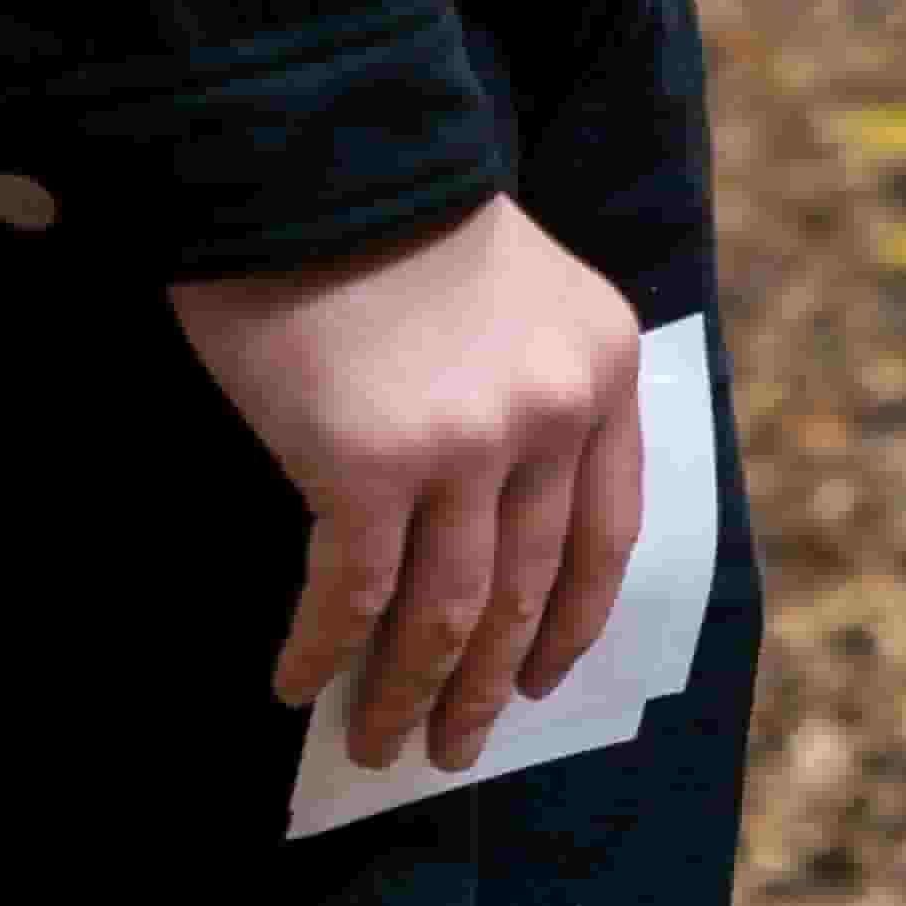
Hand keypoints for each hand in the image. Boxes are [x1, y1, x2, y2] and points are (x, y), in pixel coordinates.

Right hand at [164, 194, 647, 778]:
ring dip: (410, 692)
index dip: (574, 619)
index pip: (608, 532)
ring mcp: (467, 444)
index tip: (542, 678)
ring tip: (378, 744)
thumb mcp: (518, 295)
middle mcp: (551, 413)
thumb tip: (487, 538)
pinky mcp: (369, 465)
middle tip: (456, 746)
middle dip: (488, 682)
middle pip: (529, 589)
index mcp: (600, 369)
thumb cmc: (398, 224)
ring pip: (446, 612)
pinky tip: (298, 683)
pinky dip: (324, 650)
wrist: (317, 159)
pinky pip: (353, 594)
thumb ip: (527, 394)